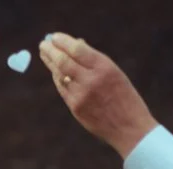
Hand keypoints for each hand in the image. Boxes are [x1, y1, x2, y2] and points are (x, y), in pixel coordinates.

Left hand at [39, 34, 160, 157]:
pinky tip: (54, 71)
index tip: (54, 37)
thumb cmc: (124, 96)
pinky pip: (62, 88)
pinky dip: (58, 78)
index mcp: (105, 67)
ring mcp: (81, 94)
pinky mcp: (74, 107)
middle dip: (51, 51)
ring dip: (51, 64)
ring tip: (45, 54)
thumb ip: (94, 60)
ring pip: (60, 75)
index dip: (63, 42)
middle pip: (64, 61)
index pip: (77, 49)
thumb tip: (77, 44)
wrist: (129, 126)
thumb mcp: (114, 73)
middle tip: (43, 44)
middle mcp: (91, 79)